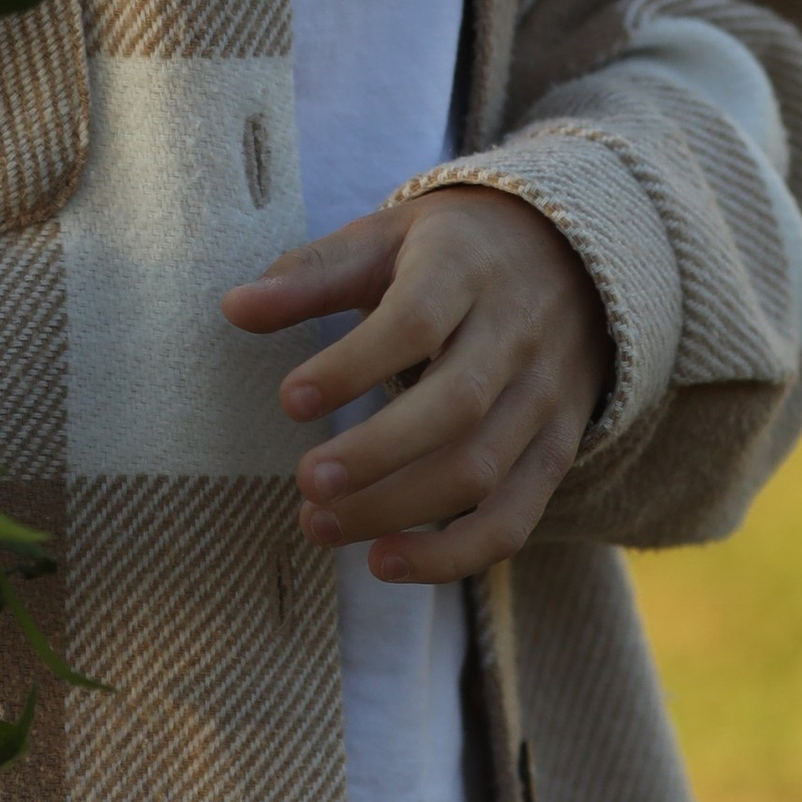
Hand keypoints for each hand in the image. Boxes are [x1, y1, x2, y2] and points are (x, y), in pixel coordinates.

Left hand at [222, 187, 608, 583]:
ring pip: (482, 470)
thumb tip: (233, 308)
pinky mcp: (557, 446)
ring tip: (321, 526)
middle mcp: (515, 334)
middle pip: (455, 406)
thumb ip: (311, 275)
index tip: (289, 400)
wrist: (568, 255)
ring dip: (399, 510)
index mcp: (466, 269)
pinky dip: (454, 554)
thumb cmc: (451, 250)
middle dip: (377, 455)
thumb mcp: (386, 238)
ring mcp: (544, 395)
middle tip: (305, 484)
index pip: (416, 320)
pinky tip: (385, 563)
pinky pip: (514, 518)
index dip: (354, 366)